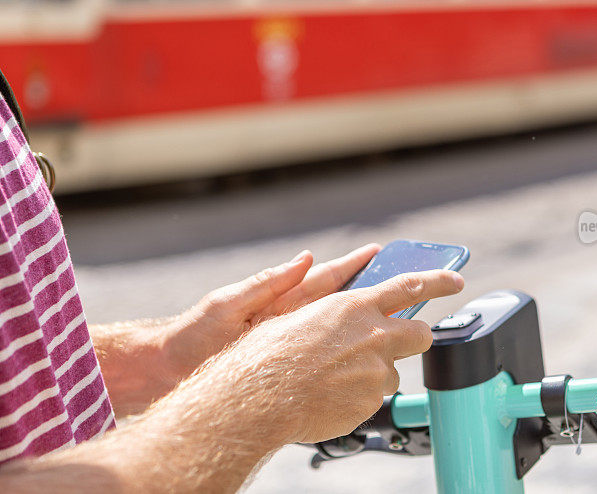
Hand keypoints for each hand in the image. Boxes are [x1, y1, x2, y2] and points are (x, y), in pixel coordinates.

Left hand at [161, 244, 380, 383]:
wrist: (167, 373)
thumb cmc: (192, 335)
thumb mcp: (228, 304)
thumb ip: (267, 283)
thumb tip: (304, 257)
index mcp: (278, 300)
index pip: (323, 278)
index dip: (351, 265)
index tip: (376, 250)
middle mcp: (289, 320)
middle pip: (337, 301)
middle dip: (368, 287)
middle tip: (402, 278)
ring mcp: (288, 343)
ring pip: (334, 329)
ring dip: (362, 319)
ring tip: (394, 312)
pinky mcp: (283, 366)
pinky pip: (320, 359)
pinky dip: (342, 354)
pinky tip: (361, 357)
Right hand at [226, 268, 464, 443]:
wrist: (259, 396)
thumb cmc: (271, 352)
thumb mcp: (305, 315)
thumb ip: (343, 314)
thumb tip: (357, 316)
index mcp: (356, 306)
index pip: (410, 286)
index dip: (438, 281)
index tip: (455, 280)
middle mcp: (374, 336)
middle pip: (420, 334)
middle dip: (414, 337)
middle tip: (396, 344)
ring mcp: (376, 371)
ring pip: (392, 372)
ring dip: (376, 373)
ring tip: (337, 376)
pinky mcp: (371, 401)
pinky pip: (374, 397)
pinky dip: (358, 396)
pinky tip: (331, 394)